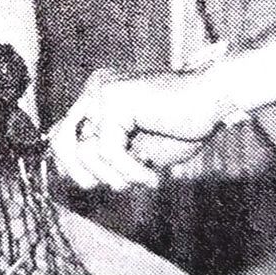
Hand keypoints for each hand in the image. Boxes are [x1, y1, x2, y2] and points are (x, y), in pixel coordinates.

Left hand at [49, 64, 238, 191]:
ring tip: (141, 179)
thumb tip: (73, 177)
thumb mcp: (137, 148)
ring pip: (84, 151)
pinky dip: (131, 171)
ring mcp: (103, 90)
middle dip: (82, 172)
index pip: (61, 134)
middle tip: (116, 185)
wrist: (215, 101)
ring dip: (114, 176)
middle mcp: (95, 89)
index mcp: (98, 97)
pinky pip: (109, 151)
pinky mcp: (116, 98)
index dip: (71, 165)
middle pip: (60, 140)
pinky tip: (152, 176)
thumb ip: (106, 158)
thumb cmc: (183, 127)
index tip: (95, 183)